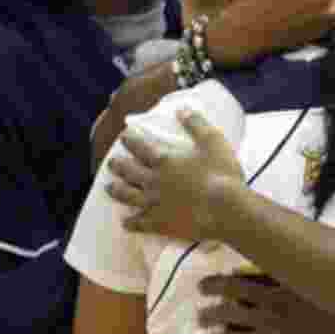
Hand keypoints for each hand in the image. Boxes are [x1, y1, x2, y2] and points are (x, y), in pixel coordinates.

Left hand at [105, 109, 244, 241]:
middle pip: (129, 172)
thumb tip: (181, 109)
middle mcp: (154, 182)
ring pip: (128, 196)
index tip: (124, 136)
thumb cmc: (222, 174)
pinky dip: (130, 222)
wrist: (225, 209)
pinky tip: (125, 222)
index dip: (130, 140)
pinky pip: (139, 224)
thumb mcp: (213, 141)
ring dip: (116, 191)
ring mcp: (154, 204)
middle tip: (111, 162)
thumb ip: (196, 124)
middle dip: (118, 165)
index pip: (141, 148)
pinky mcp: (160, 224)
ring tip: (109, 187)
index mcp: (165, 161)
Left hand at [199, 274, 334, 333]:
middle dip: (209, 314)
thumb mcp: (319, 279)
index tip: (203, 285)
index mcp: (279, 292)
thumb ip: (297, 270)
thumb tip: (283, 254)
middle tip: (200, 315)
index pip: (235, 285)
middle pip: (227, 313)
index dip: (214, 285)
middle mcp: (270, 316)